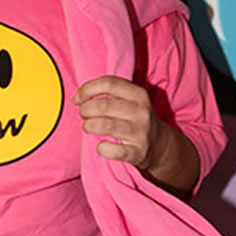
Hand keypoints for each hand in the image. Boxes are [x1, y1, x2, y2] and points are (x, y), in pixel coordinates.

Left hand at [75, 75, 200, 192]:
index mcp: (138, 94)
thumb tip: (77, 97)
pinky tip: (101, 146)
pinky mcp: (138, 152)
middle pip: (103, 105)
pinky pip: (113, 151)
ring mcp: (141, 132)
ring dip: (89, 126)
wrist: (158, 144)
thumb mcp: (129, 100)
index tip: (77, 99)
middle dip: (85, 110)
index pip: (108, 83)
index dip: (87, 89)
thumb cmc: (134, 119)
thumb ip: (108, 93)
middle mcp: (141, 111)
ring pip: (105, 125)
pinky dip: (102, 148)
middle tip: (83, 115)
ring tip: (88, 127)